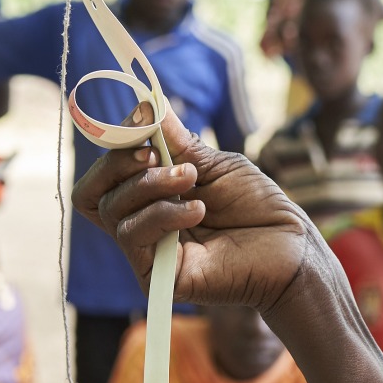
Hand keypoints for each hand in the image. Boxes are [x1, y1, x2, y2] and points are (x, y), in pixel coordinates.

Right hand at [75, 109, 321, 314]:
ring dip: (151, 185)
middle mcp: (141, 224)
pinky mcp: (157, 277)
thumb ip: (175, 141)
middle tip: (156, 155)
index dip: (113, 145)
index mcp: (148, 198)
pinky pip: (134, 237)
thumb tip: (145, 106)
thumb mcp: (212, 164)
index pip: (103, 176)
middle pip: (93, 192)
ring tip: (191, 180)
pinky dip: (163, 215)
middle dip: (119, 163)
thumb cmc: (255, 205)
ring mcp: (147, 252)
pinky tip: (198, 210)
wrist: (289, 245)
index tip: (142, 119)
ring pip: (114, 211)